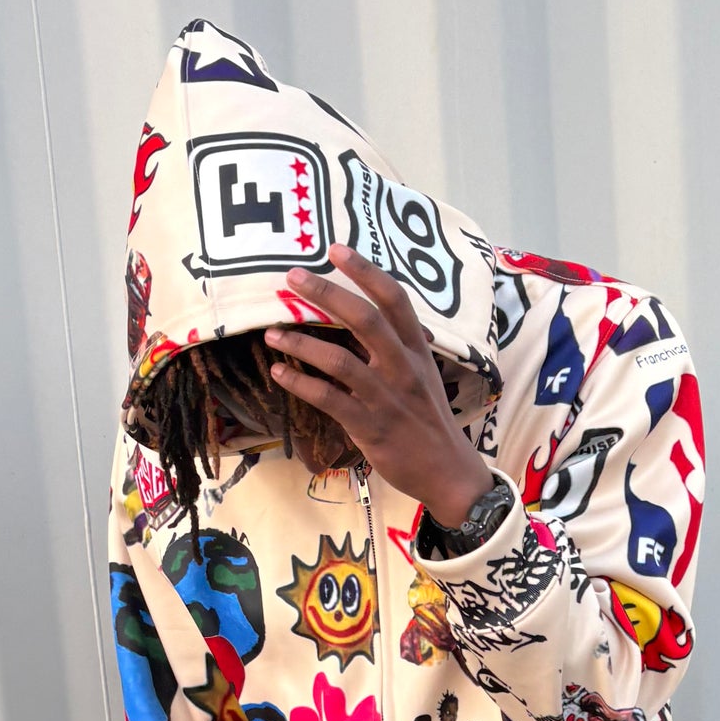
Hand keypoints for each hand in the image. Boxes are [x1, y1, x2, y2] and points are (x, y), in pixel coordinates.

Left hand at [264, 246, 492, 529]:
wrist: (447, 471)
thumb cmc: (428, 420)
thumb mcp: (423, 375)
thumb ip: (398, 347)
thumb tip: (368, 318)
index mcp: (417, 350)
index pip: (395, 300)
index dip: (365, 271)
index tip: (336, 249)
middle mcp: (404, 368)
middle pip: (365, 319)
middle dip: (326, 293)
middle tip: (292, 276)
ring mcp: (387, 398)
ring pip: (340, 360)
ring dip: (301, 344)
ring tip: (272, 334)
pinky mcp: (370, 427)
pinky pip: (329, 399)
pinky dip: (300, 384)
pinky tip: (279, 372)